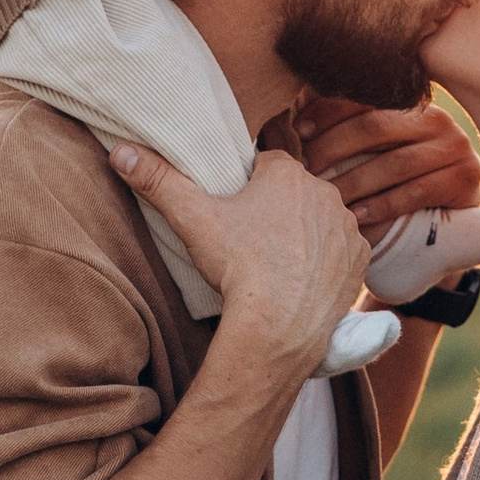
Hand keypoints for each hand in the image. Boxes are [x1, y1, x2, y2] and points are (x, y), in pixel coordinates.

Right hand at [108, 138, 367, 374]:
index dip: (248, 187)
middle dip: (277, 210)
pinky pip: (341, 252)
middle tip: (251, 242)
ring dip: (304, 235)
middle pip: (294, 194)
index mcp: (287, 173)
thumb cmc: (238, 268)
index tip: (234, 212)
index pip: (265, 166)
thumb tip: (119, 152)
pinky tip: (302, 279)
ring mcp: (347, 228)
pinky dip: (325, 263)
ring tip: (276, 263)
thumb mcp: (192, 219)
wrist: (278, 327)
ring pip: (319, 222)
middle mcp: (325, 192)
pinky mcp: (359, 261)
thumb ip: (158, 181)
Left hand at [299, 97, 479, 237]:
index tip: (298, 133)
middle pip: (376, 127)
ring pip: (395, 163)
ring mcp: (454, 148)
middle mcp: (436, 119)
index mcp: (412, 102)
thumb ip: (354, 131)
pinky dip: (382, 206)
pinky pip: (416, 192)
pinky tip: (356, 216)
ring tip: (326, 198)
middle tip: (304, 170)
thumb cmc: (404, 179)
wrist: (454, 215)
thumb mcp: (382, 149)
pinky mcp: (464, 179)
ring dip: (354, 182)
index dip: (328, 111)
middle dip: (333, 148)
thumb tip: (292, 125)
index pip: (365, 97)